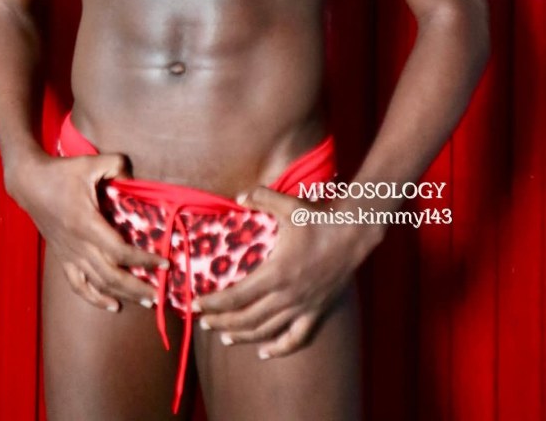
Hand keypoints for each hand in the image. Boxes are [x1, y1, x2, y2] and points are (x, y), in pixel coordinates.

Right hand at [8, 150, 167, 310]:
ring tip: (145, 301)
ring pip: (98, 283)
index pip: (120, 251)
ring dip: (122, 294)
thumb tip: (133, 177)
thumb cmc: (61, 172)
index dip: (144, 260)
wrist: (29, 182)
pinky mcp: (62, 257)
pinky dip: (95, 298)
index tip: (165, 263)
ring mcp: (69, 254)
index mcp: (86, 223)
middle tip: (159, 294)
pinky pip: (78, 285)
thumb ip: (116, 165)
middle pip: (112, 275)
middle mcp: (78, 245)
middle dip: (137, 287)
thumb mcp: (91, 162)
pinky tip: (112, 304)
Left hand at [196, 186, 373, 357]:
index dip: (214, 303)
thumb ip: (261, 197)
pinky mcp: (317, 311)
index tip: (195, 305)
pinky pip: (297, 339)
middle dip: (221, 322)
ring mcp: (303, 306)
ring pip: (267, 331)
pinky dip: (279, 349)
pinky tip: (264, 353)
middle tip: (203, 323)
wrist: (353, 233)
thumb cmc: (319, 219)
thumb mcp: (288, 205)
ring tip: (225, 337)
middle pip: (246, 318)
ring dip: (243, 336)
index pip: (236, 296)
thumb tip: (237, 197)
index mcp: (276, 272)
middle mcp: (287, 295)